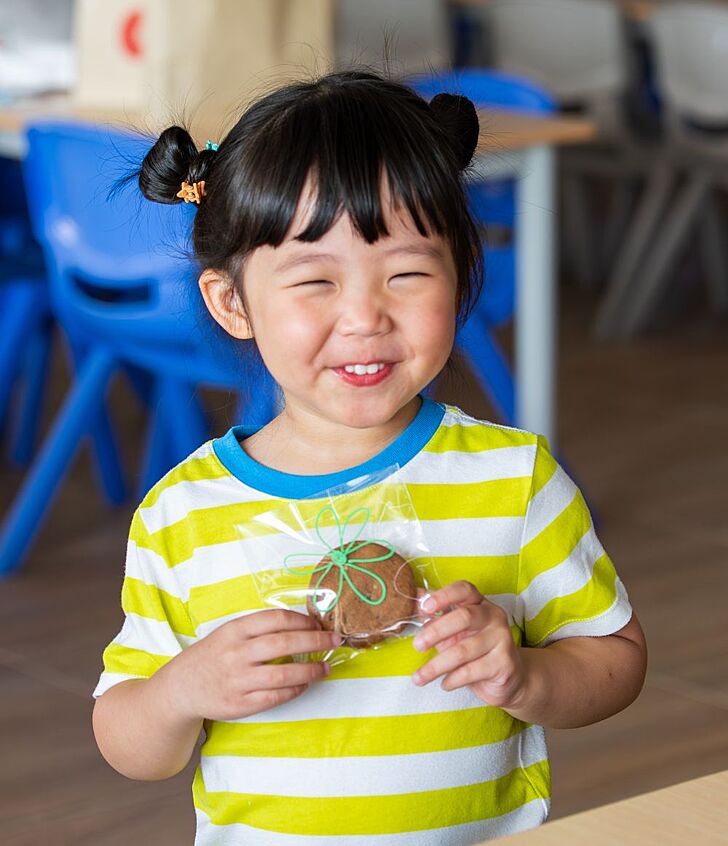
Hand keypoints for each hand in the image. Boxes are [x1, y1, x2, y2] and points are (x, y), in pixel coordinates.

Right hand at [162, 609, 340, 721]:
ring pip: (283, 674)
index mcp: (235, 630)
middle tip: (336, 641)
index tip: (319, 623)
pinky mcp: (239, 704)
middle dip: (315, 640)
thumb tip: (302, 625)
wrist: (181, 688)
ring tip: (326, 668)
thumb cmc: (213, 655)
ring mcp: (238, 680)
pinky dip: (294, 690)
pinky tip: (305, 685)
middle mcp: (236, 653)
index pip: (276, 619)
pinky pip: (275, 697)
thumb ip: (259, 628)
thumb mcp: (229, 633)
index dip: (302, 620)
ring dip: (310, 670)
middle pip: (284, 643)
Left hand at [411, 580, 526, 708]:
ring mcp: (502, 639)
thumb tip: (412, 600)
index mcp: (480, 603)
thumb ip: (435, 617)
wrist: (509, 679)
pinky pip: (471, 671)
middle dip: (436, 631)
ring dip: (436, 666)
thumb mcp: (453, 632)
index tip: (424, 607)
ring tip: (419, 677)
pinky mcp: (504, 663)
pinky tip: (444, 684)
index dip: (443, 596)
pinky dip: (452, 679)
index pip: (464, 590)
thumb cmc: (476, 651)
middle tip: (417, 645)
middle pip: (463, 617)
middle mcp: (494, 617)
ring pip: (463, 650)